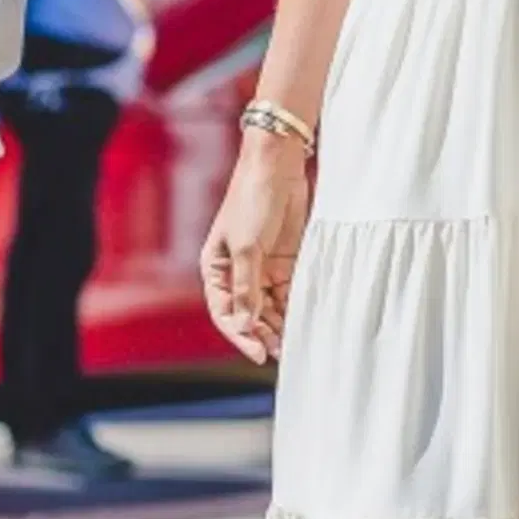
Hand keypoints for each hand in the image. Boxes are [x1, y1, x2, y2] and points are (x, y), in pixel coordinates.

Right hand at [200, 133, 311, 363]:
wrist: (277, 165)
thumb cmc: (252, 199)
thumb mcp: (247, 247)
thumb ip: (248, 288)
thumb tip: (246, 324)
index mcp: (216, 267)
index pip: (224, 311)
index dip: (240, 334)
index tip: (259, 353)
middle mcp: (237, 271)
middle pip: (248, 312)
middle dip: (262, 333)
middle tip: (281, 352)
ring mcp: (261, 266)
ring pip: (268, 306)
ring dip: (279, 324)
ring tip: (294, 342)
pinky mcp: (283, 260)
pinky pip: (286, 292)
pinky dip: (292, 306)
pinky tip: (303, 320)